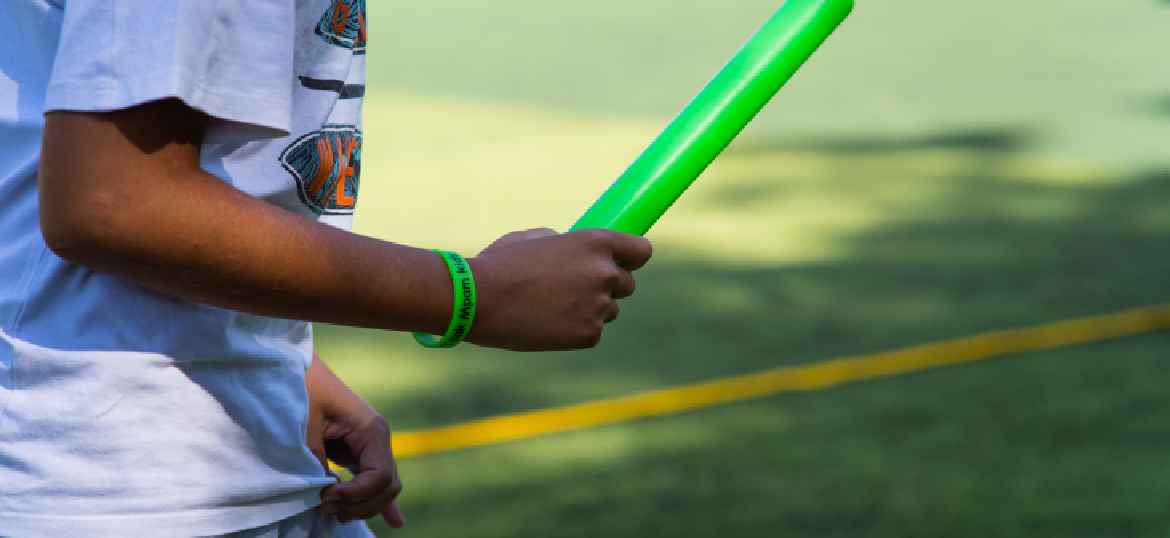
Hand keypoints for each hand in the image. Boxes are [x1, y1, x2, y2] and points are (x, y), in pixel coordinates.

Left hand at [306, 355, 405, 527]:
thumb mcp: (305, 426)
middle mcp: (377, 438)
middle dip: (359, 503)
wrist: (293, 364)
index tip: (323, 497)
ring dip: (361, 504)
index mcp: (372, 429)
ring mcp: (370, 445)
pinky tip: (395, 521)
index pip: (380, 477)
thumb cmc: (300, 388)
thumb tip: (322, 493)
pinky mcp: (358, 450)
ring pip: (382, 487)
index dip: (355, 495)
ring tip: (331, 511)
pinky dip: (381, 500)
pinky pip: (375, 479)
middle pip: (386, 487)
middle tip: (323, 506)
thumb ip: (316, 461)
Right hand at [468, 228, 652, 350]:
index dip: (630, 259)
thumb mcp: (535, 239)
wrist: (478, 299)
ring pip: (608, 310)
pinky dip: (575, 331)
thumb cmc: (501, 264)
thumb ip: (566, 244)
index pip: (641, 251)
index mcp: (596, 242)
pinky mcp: (589, 335)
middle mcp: (605, 273)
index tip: (620, 264)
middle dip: (607, 287)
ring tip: (552, 307)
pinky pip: (592, 332)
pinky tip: (547, 324)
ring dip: (590, 309)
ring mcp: (599, 306)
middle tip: (574, 291)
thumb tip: (574, 251)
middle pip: (627, 285)